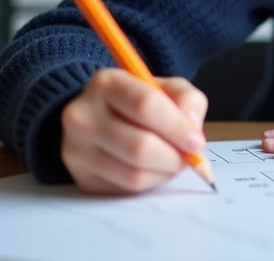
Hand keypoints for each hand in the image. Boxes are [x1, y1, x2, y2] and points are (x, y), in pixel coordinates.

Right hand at [60, 68, 208, 193]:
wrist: (101, 119)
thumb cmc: (140, 102)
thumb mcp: (167, 88)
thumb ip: (187, 100)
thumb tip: (191, 129)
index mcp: (106, 83)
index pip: (145, 105)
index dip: (177, 127)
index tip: (196, 142)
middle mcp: (82, 115)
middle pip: (139, 146)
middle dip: (174, 157)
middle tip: (188, 158)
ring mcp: (76, 150)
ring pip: (133, 174)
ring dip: (164, 173)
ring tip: (172, 162)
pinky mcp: (81, 178)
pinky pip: (125, 190)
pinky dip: (150, 183)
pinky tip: (153, 170)